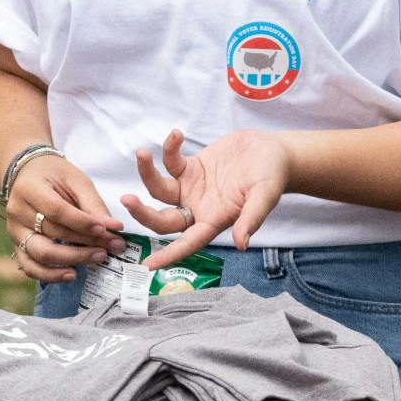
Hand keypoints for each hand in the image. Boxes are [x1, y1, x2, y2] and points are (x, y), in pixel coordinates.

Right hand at [5, 156, 128, 283]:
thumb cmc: (54, 176)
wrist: (28, 175)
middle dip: (85, 242)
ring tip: (97, 258)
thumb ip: (93, 204)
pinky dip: (51, 275)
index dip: (82, 223)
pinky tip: (72, 274)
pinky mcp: (17, 246)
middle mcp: (17, 211)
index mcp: (29, 188)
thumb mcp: (76, 180)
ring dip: (72, 259)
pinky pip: (30, 267)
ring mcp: (14, 231)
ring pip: (41, 254)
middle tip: (112, 246)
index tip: (106, 229)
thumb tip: (114, 228)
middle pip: (51, 233)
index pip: (56, 210)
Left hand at [124, 128, 289, 268]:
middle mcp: (198, 208)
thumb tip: (242, 244)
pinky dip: (168, 148)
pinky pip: (171, 161)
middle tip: (126, 199)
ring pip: (159, 189)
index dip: (168, 255)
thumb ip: (252, 219)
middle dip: (143, 213)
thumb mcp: (265, 196)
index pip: (187, 244)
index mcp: (214, 221)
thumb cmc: (272, 176)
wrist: (273, 151)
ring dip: (147, 173)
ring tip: (142, 154)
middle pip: (163, 219)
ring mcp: (191, 188)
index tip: (147, 266)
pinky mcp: (191, 168)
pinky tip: (176, 134)